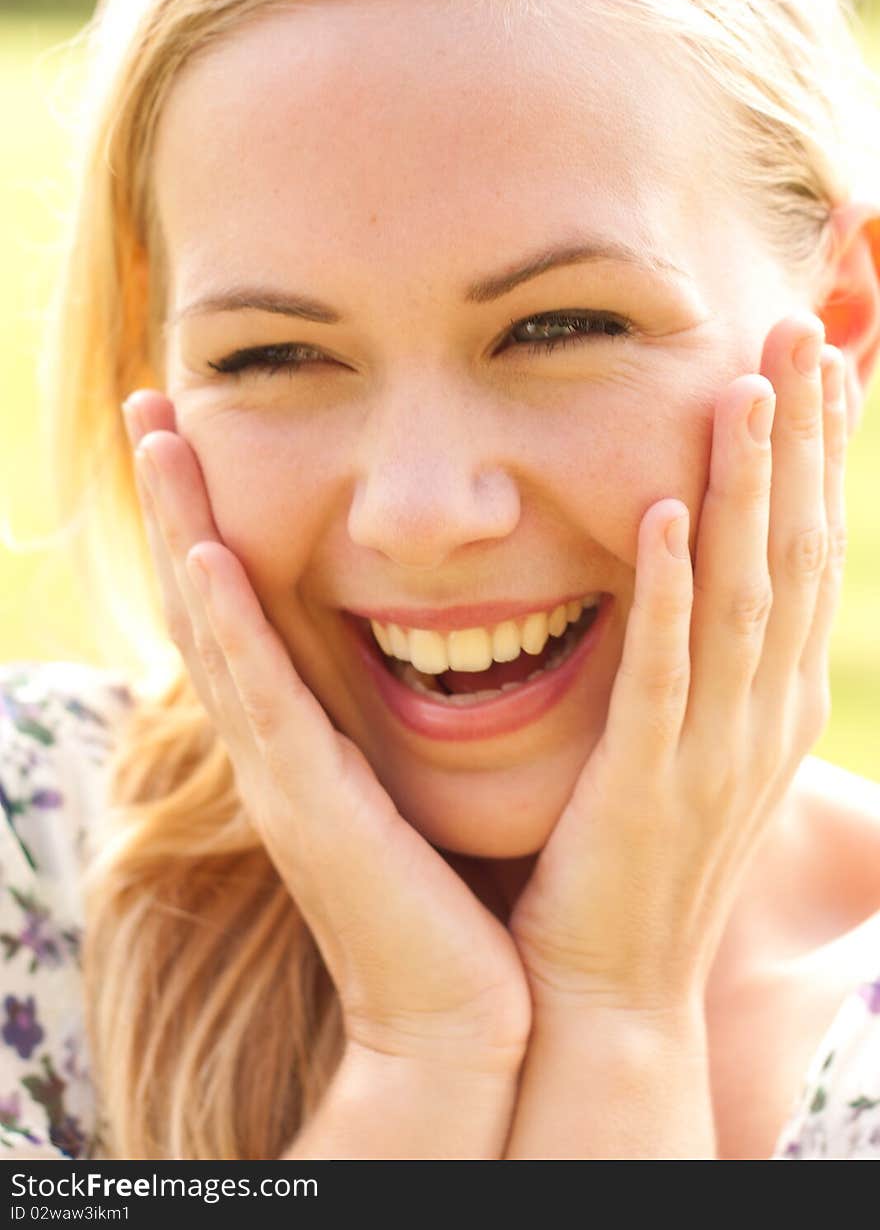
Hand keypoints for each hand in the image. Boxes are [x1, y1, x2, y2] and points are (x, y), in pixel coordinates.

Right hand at [122, 392, 530, 1073]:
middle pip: (202, 597)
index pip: (236, 601)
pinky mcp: (307, 804)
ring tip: (157, 441)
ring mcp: (276, 770)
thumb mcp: (401, 775)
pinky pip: (260, 699)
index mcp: (296, 728)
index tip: (191, 431)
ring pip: (213, 630)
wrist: (451, 1008)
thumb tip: (431, 629)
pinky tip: (209, 556)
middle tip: (148, 407)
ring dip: (181, 531)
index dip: (204, 516)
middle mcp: (269, 740)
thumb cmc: (440, 891)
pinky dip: (228, 627)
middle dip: (174, 500)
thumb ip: (390, 708)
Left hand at [507, 315, 846, 1017]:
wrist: (612, 985)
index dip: (821, 457)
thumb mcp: (699, 749)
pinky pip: (664, 669)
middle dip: (802, 440)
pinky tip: (665, 512)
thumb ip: (710, 665)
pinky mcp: (646, 780)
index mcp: (776, 701)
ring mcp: (714, 749)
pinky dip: (670, 588)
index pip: (813, 554)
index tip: (820, 367)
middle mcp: (764, 715)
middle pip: (799, 552)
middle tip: (800, 332)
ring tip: (744, 388)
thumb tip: (703, 574)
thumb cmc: (642, 858)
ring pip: (745, 594)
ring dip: (749, 488)